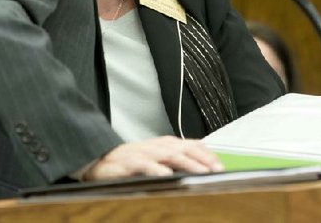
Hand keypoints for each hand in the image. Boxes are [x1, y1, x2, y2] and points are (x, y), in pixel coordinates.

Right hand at [83, 136, 222, 179]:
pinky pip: (146, 166)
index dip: (207, 154)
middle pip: (184, 148)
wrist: (100, 161)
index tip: (220, 164)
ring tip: (201, 172)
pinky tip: (168, 176)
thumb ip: (176, 161)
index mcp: (165, 144)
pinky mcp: (129, 163)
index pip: (191, 145)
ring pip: (170, 155)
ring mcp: (144, 153)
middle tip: (217, 169)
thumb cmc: (131, 162)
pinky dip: (158, 170)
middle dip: (203, 159)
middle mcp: (157, 146)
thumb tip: (201, 167)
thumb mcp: (156, 159)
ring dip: (188, 163)